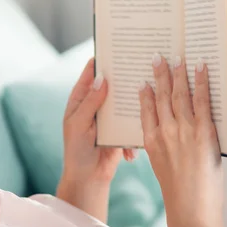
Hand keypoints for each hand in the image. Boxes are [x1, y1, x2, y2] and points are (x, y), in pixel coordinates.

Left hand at [61, 57, 136, 184]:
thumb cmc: (76, 150)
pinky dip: (136, 127)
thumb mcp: (79, 125)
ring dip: (135, 99)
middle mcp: (96, 104)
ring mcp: (110, 116)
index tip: (116, 48)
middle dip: (124, 76)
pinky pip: (133, 121)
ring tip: (149, 91)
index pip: (91, 73)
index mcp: (81, 99)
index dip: (101, 60)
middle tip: (140, 63)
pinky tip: (137, 133)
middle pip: (112, 83)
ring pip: (125, 100)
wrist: (89, 178)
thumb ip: (90, 102)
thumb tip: (103, 79)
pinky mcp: (122, 128)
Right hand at [139, 54, 226, 226]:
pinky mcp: (202, 132)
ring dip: (179, 74)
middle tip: (158, 58)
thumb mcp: (162, 166)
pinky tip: (200, 69)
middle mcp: (164, 132)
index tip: (144, 81)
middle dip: (160, 75)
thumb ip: (164, 146)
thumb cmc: (178, 192)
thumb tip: (173, 130)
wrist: (191, 208)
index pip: (146, 110)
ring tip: (178, 58)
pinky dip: (201, 83)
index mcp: (150, 141)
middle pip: (161, 97)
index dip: (146, 93)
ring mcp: (183, 130)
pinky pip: (201, 101)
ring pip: (179, 95)